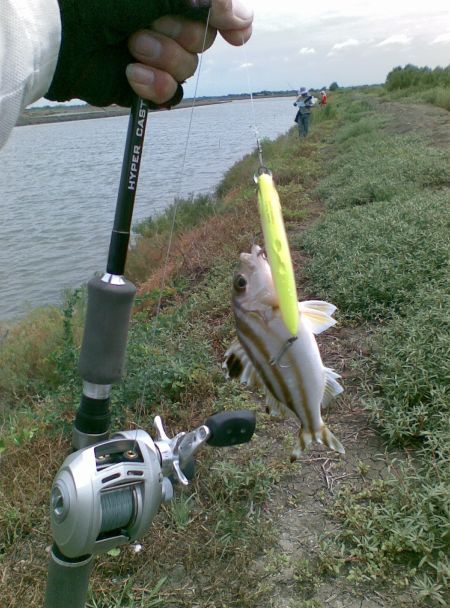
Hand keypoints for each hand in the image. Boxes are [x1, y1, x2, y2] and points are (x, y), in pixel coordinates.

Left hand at [46, 0, 252, 107]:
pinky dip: (154, 85)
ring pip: (188, 67)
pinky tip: (131, 73)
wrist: (58, 34)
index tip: (235, 31)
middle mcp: (165, 20)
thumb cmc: (98, 2)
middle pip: (205, 38)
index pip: (217, 8)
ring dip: (164, 58)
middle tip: (147, 24)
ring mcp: (154, 53)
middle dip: (181, 34)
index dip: (233, 19)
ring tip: (131, 46)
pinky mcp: (142, 83)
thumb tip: (240, 15)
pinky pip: (170, 94)